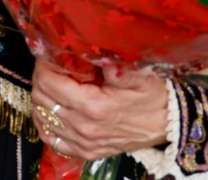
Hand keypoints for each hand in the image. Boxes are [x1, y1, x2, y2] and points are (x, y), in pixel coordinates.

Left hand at [31, 62, 169, 161]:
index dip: (43, 67)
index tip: (47, 57)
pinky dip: (45, 124)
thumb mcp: (139, 77)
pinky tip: (50, 112)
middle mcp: (84, 126)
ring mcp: (84, 142)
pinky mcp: (87, 152)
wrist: (168, 125)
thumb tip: (101, 55)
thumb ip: (117, 66)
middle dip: (40, 80)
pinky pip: (52, 140)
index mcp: (93, 106)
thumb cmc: (152, 98)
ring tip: (49, 86)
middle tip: (47, 68)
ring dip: (41, 100)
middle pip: (41, 99)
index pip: (49, 83)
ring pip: (43, 118)